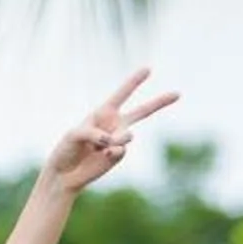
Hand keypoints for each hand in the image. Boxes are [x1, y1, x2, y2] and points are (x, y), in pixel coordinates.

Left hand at [45, 69, 179, 195]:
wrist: (64, 174)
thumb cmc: (66, 149)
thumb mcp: (73, 135)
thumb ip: (93, 133)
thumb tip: (112, 142)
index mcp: (103, 112)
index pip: (122, 94)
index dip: (135, 81)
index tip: (148, 69)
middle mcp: (114, 124)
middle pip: (142, 111)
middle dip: (160, 102)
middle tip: (178, 94)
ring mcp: (118, 141)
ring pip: (127, 135)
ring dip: (117, 139)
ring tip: (104, 146)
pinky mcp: (117, 156)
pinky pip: (121, 150)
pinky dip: (112, 152)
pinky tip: (102, 156)